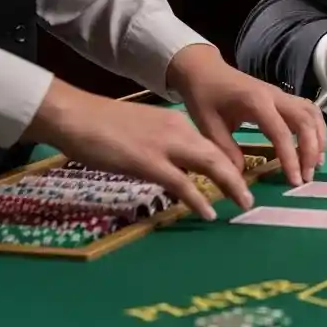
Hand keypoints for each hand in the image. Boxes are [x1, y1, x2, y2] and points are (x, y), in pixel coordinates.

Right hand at [22, 78, 252, 220]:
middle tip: (251, 197)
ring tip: (244, 203)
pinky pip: (182, 184)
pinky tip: (209, 212)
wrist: (76, 115)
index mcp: (175, 123)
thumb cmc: (102, 126)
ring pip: (209, 165)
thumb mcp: (142, 134)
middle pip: (218, 155)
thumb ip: (162, 149)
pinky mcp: (149, 162)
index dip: (227, 164)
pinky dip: (199, 199)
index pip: (210, 144)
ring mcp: (164, 146)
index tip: (239, 180)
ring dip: (230, 186)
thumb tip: (175, 171)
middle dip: (238, 177)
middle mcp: (177, 131)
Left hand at [167, 44, 326, 185]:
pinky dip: (316, 129)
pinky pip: (308, 111)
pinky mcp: (283, 97)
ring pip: (312, 114)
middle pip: (305, 121)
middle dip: (311, 150)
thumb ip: (226, 150)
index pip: (281, 132)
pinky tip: (313, 147)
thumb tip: (241, 177)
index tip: (294, 181)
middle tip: (307, 177)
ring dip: (318, 139)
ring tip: (315, 164)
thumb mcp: (207, 126)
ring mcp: (281, 94)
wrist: (204, 70)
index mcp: (255, 102)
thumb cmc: (204, 97)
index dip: (291, 158)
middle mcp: (275, 96)